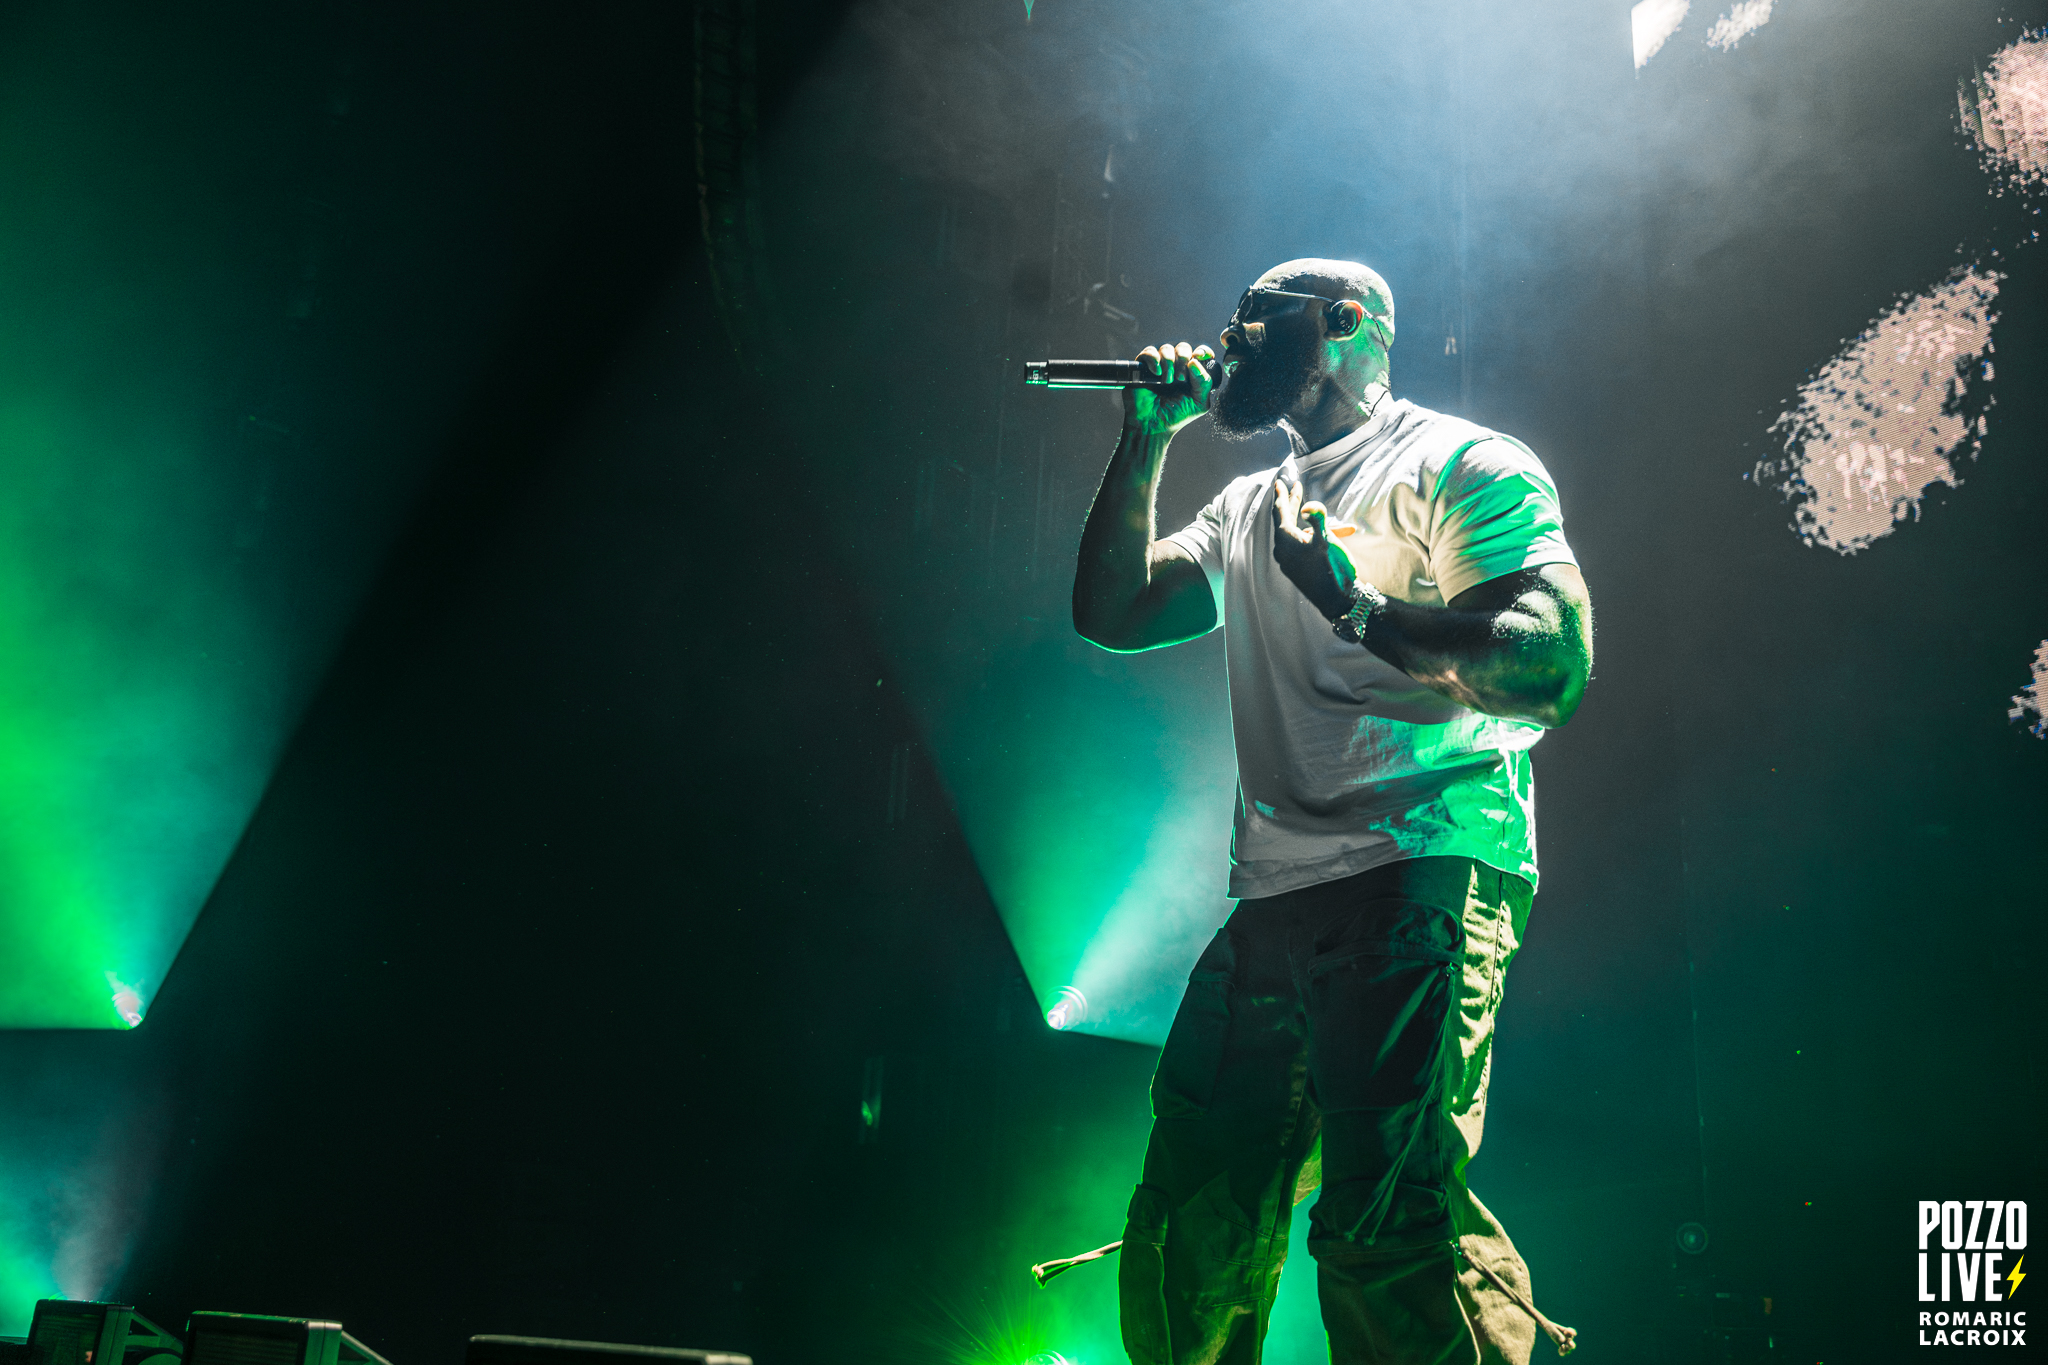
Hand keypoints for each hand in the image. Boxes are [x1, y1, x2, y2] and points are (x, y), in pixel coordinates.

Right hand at [1125, 341, 1215, 435]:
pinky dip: (1154, 360)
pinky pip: (1149, 352)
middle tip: (1180, 379)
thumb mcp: (1199, 403)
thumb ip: (1205, 383)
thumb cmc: (1175, 416)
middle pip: (1183, 348)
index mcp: (1191, 374)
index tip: (1200, 357)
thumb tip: (1195, 362)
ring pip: (1166, 349)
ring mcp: (1159, 366)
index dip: (1202, 351)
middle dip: (1183, 359)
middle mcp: (1176, 367)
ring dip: (1169, 363)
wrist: (1152, 426)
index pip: (1200, 353)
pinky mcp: (1143, 367)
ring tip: (1167, 382)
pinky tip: (1156, 373)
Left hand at [1272, 478, 1356, 620]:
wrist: (1336, 599)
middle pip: (1286, 520)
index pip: (1280, 511)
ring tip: (1327, 517)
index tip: (1279, 481)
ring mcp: (1289, 558)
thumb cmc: (1331, 569)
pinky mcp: (1297, 566)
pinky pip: (1303, 544)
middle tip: (1295, 487)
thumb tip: (1308, 506)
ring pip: (1298, 533)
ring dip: (1311, 523)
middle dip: (1292, 503)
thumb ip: (1317, 519)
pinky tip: (1335, 535)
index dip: (1281, 494)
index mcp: (1285, 540)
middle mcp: (1283, 549)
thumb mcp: (1326, 540)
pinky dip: (1316, 536)